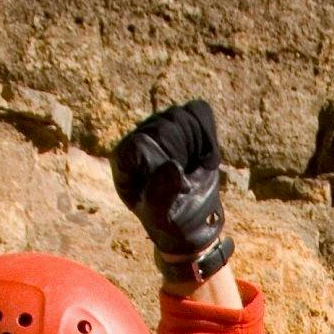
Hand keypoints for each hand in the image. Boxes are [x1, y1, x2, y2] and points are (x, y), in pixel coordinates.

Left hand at [110, 99, 229, 274]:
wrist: (191, 222)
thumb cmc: (169, 221)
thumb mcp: (161, 216)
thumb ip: (162, 193)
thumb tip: (173, 166)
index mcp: (124, 160)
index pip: (141, 143)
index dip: (167, 162)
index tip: (183, 188)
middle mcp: (139, 139)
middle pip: (164, 127)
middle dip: (184, 154)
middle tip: (189, 182)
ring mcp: (161, 129)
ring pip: (183, 116)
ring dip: (199, 146)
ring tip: (196, 170)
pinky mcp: (182, 125)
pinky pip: (198, 111)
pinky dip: (209, 134)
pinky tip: (207, 158)